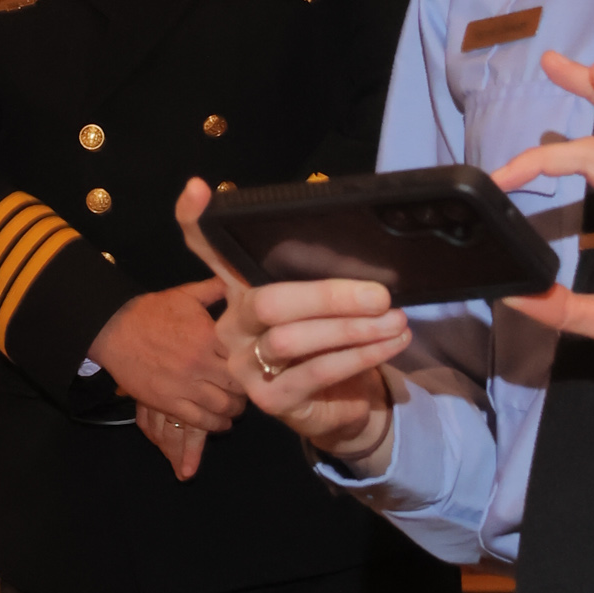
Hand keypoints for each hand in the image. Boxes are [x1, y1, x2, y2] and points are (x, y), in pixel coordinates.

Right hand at [87, 281, 244, 482]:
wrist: (113, 329)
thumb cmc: (151, 311)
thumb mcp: (186, 295)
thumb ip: (216, 289)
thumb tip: (240, 283)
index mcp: (210, 336)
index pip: (246, 357)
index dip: (255, 364)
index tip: (257, 366)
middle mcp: (201, 363)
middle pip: (239, 387)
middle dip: (247, 390)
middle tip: (249, 390)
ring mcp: (185, 386)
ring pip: (223, 407)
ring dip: (234, 410)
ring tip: (235, 408)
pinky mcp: (168, 403)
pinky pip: (200, 421)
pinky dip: (216, 425)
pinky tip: (221, 423)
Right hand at [175, 179, 406, 469]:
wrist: (343, 404)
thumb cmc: (332, 341)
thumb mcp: (329, 301)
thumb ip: (325, 268)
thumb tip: (349, 230)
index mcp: (242, 290)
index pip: (210, 252)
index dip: (198, 221)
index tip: (200, 189)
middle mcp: (233, 326)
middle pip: (266, 300)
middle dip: (328, 296)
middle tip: (380, 295)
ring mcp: (245, 365)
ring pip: (291, 339)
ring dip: (352, 329)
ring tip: (395, 321)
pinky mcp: (269, 400)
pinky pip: (315, 372)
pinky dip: (358, 356)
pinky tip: (389, 345)